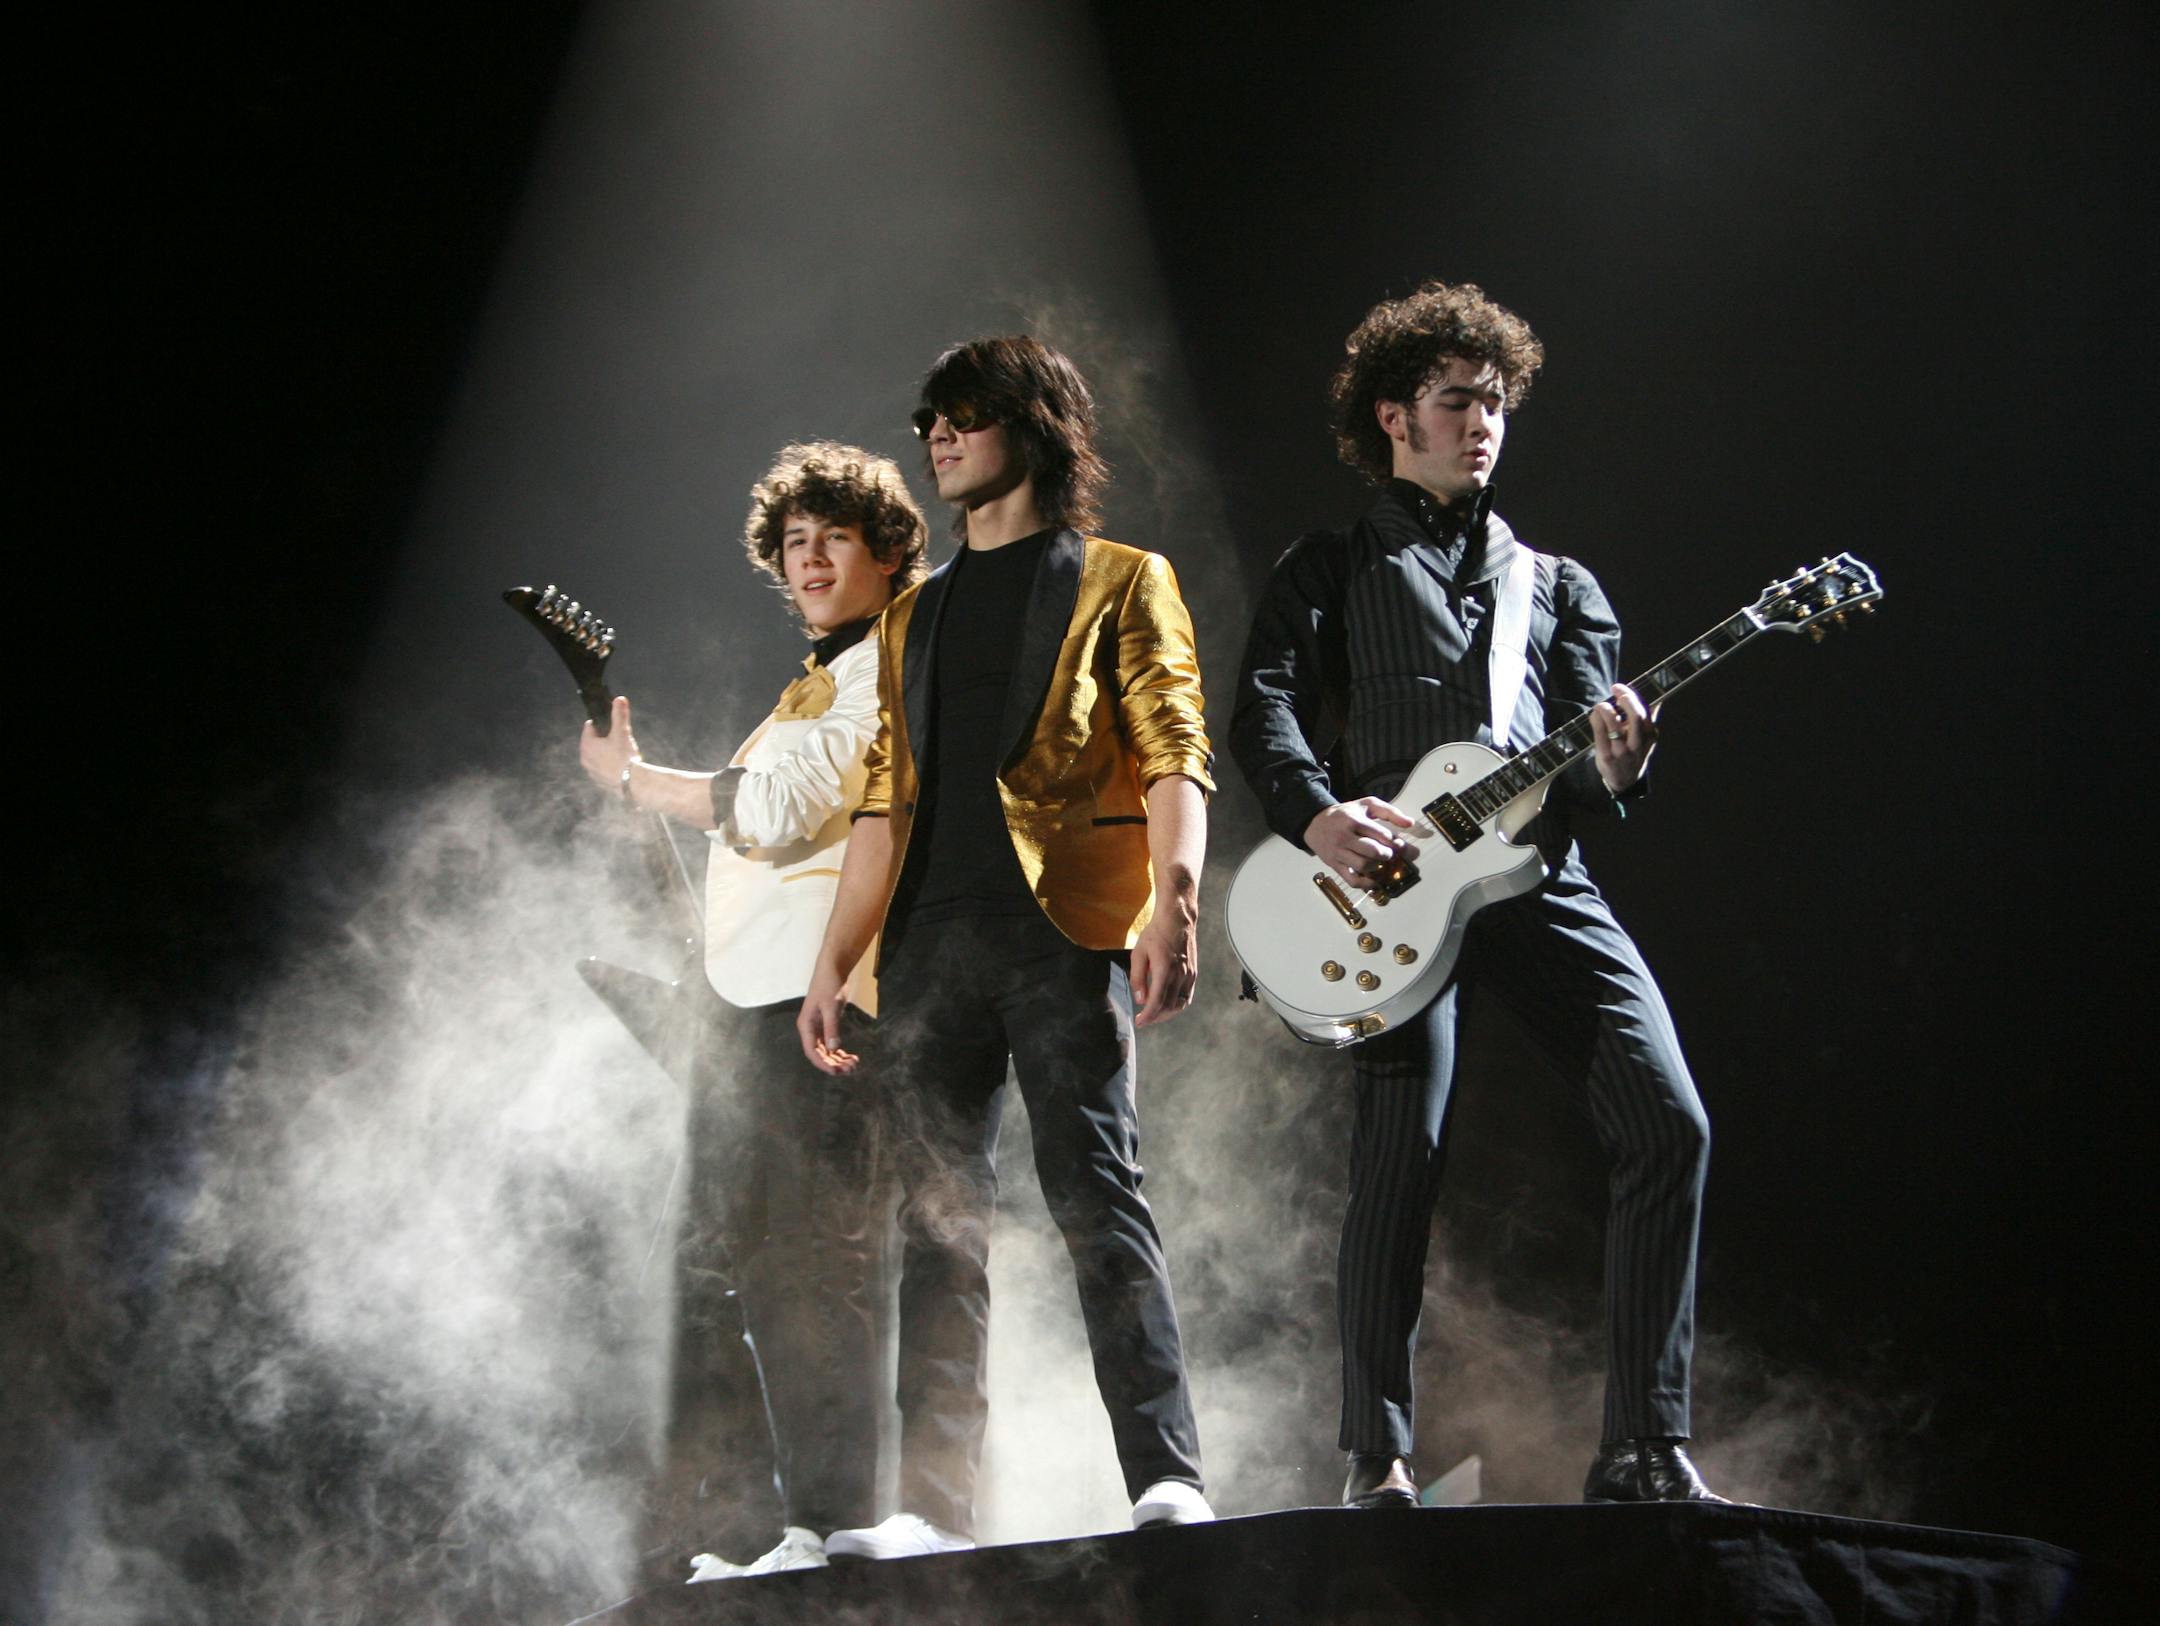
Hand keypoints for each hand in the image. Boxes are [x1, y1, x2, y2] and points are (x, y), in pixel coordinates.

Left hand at [579, 695, 641, 790]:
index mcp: (587, 745)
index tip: (610, 724)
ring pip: (596, 757)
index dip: (599, 723)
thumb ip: (619, 715)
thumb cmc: (624, 756)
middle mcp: (585, 759)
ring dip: (605, 753)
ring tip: (620, 752)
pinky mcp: (599, 782)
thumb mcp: (622, 732)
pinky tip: (621, 766)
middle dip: (602, 739)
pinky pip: (601, 769)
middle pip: (592, 743)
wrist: (633, 783)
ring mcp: (591, 772)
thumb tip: (619, 699)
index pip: (589, 727)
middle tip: (617, 738)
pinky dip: (608, 766)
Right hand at [796, 967, 858, 1074]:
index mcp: (806, 1025)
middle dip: (834, 1063)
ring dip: (838, 1059)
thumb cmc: (829, 985)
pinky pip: (832, 1043)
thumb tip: (833, 1048)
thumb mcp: (831, 1006)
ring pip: (826, 1050)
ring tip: (854, 1065)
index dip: (823, 1063)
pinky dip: (840, 1051)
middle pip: (820, 1053)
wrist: (833, 969)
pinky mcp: (827, 1024)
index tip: (836, 1072)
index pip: (812, 1051)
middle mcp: (809, 1029)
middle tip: (851, 1070)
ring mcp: (818, 1027)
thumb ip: (831, 1027)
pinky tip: (851, 1056)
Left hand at [1131, 904, 1197, 1027]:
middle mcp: (1180, 975)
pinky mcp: (1193, 974)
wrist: (1178, 920)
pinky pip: (1187, 996)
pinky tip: (1168, 1005)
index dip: (1148, 1016)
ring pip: (1180, 1004)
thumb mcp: (1139, 953)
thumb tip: (1140, 999)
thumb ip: (1138, 977)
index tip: (1139, 1022)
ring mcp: (1189, 975)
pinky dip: (1177, 1005)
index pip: (1157, 1002)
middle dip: (1155, 1017)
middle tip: (1144, 1020)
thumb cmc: (1156, 933)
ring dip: (1167, 1014)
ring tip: (1154, 1014)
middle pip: (1169, 1007)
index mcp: (1164, 970)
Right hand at [1304, 798, 1418, 893]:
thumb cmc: (1346, 814)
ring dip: (1378, 867)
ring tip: (1380, 862)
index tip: (1399, 844)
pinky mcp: (1334, 865)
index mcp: (1354, 820)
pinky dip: (1366, 884)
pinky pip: (1352, 880)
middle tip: (1389, 854)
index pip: (1381, 834)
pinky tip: (1375, 882)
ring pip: (1363, 866)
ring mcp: (1338, 853)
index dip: (1394, 841)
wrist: (1315, 823)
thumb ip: (1389, 812)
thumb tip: (1410, 823)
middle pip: (1373, 851)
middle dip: (1387, 855)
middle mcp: (1344, 837)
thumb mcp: (1367, 805)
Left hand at [1590, 683, 1658, 793]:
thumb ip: (1649, 720)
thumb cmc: (1632, 754)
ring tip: (1601, 705)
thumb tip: (1657, 700)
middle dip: (1626, 699)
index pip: (1645, 712)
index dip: (1632, 696)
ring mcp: (1622, 751)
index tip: (1620, 687)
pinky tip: (1595, 714)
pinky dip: (1596, 719)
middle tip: (1615, 689)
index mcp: (1650, 736)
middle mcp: (1638, 744)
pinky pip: (1600, 733)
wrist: (1624, 782)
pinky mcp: (1607, 757)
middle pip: (1637, 717)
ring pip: (1614, 725)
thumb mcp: (1646, 740)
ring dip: (1606, 709)